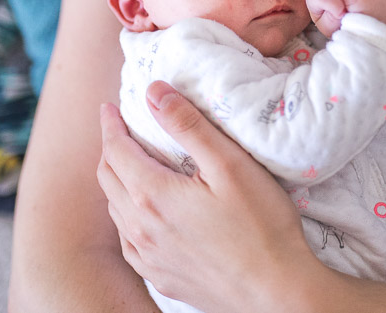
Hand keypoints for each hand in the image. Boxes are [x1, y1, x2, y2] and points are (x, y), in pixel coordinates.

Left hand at [97, 81, 317, 312]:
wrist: (277, 292)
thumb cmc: (261, 226)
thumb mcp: (229, 164)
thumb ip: (189, 125)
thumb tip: (154, 92)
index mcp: (153, 196)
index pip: (115, 151)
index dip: (110, 125)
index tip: (109, 108)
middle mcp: (141, 229)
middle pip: (108, 179)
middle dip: (110, 149)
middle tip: (119, 130)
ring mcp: (149, 258)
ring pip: (116, 211)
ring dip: (116, 182)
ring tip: (130, 165)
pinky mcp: (162, 277)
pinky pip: (128, 243)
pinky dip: (126, 218)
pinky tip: (141, 215)